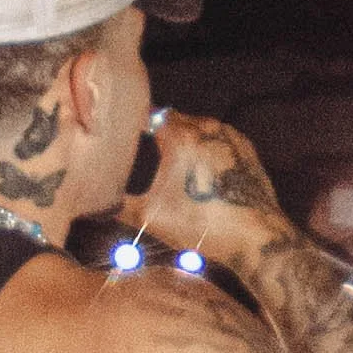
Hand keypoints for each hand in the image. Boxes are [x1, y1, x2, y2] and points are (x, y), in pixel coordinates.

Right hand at [119, 110, 283, 258]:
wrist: (255, 237)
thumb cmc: (201, 225)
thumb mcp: (150, 218)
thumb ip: (118, 204)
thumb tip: (96, 201)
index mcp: (181, 136)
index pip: (150, 115)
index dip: (136, 124)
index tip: (126, 135)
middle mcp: (207, 127)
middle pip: (175, 119)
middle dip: (160, 132)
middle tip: (147, 150)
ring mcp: (230, 136)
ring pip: (198, 127)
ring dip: (185, 139)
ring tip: (173, 161)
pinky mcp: (246, 149)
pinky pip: (218, 139)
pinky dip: (207, 148)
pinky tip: (200, 170)